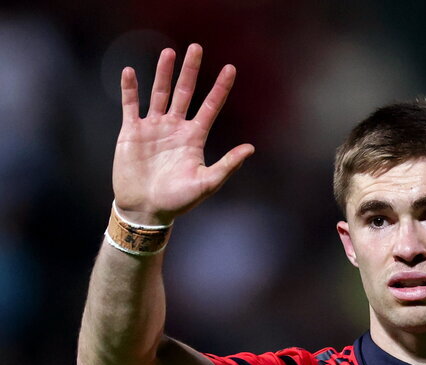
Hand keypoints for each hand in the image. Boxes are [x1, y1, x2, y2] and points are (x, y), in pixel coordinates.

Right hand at [113, 43, 254, 223]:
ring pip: (160, 93)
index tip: (231, 69)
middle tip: (196, 48)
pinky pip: (130, 104)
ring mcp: (153, 128)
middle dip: (191, 71)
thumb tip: (250, 149)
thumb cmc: (177, 201)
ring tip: (169, 53)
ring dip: (163, 73)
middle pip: (185, 93)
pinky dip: (130, 88)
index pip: (211, 107)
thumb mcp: (206, 183)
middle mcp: (175, 128)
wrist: (145, 210)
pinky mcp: (132, 131)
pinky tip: (130, 71)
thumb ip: (227, 165)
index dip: (220, 89)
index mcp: (194, 139)